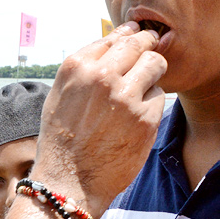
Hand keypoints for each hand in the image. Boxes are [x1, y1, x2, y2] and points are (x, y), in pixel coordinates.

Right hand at [34, 23, 166, 218]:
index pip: (113, 37)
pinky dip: (151, 104)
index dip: (128, 36)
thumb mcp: (60, 96)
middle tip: (153, 46)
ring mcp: (125, 96)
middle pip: (139, 43)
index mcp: (77, 67)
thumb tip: (111, 45)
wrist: (68, 182)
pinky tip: (136, 118)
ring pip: (155, 64)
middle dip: (148, 43)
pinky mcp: (145, 117)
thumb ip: (84, 70)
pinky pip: (159, 96)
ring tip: (143, 88)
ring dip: (152, 73)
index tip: (136, 37)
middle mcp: (101, 76)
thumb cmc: (61, 141)